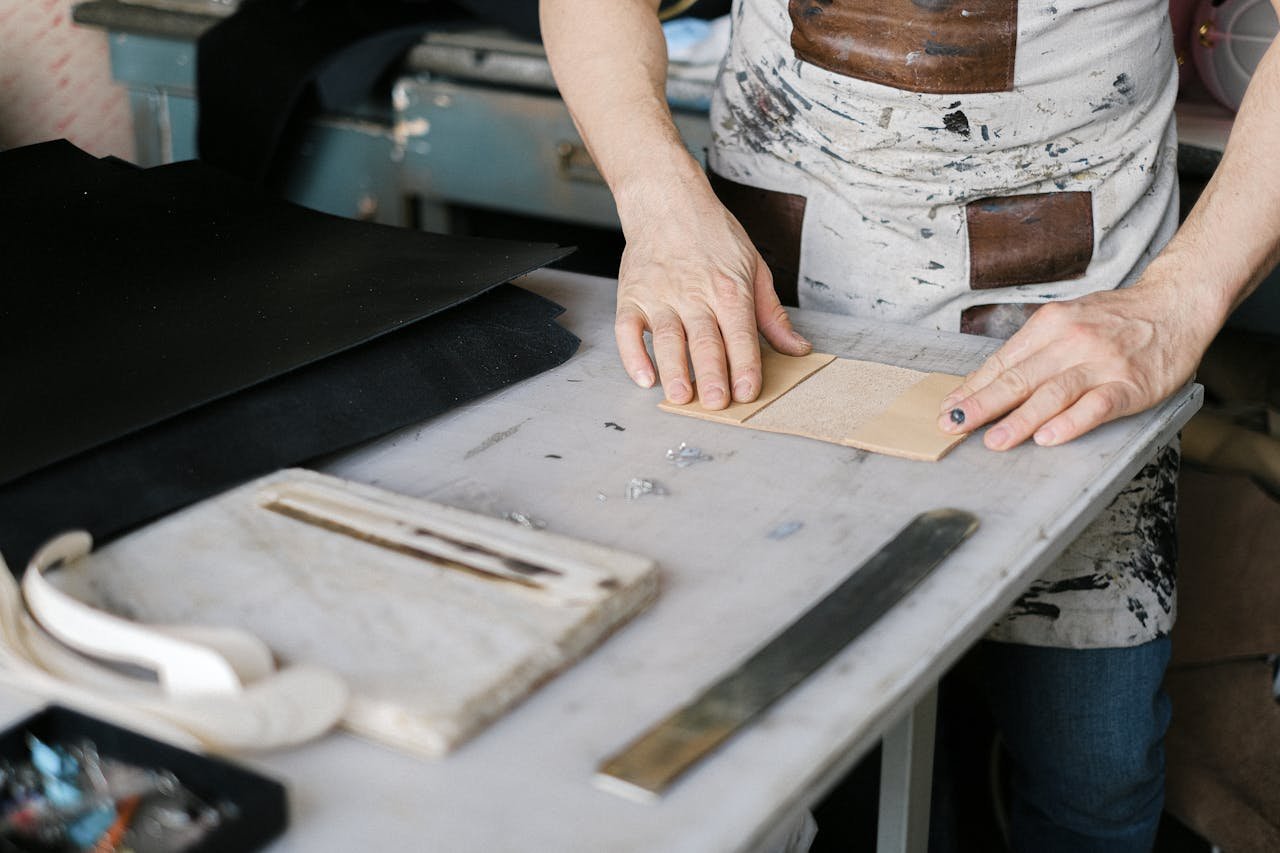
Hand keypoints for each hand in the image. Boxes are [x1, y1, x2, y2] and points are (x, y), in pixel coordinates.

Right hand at [614, 183, 810, 408]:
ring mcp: (660, 295)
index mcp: (729, 288)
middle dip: (711, 375)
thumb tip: (798, 348)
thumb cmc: (713, 234)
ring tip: (681, 396)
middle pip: (704, 340)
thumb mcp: (754, 267)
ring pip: (668, 338)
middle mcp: (694, 293)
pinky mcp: (632, 296)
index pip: (740, 333)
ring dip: (674, 369)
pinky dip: (633, 354)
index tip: (747, 392)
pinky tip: (644, 376)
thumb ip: (772, 314)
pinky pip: (627, 330)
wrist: (667, 201)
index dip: (745, 365)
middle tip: (717, 403)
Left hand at [936, 279, 1215, 449]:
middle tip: (954, 426)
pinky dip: (1070, 423)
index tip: (948, 409)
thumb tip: (987, 382)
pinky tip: (1048, 438)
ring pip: (1052, 394)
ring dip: (1019, 420)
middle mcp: (1072, 341)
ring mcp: (1102, 363)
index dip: (973, 388)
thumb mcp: (1067, 320)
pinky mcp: (1130, 384)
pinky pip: (1096, 406)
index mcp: (1049, 324)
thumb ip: (1032, 350)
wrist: (1175, 303)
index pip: (1003, 362)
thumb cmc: (1115, 318)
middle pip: (1019, 378)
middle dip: (982, 405)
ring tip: (993, 440)